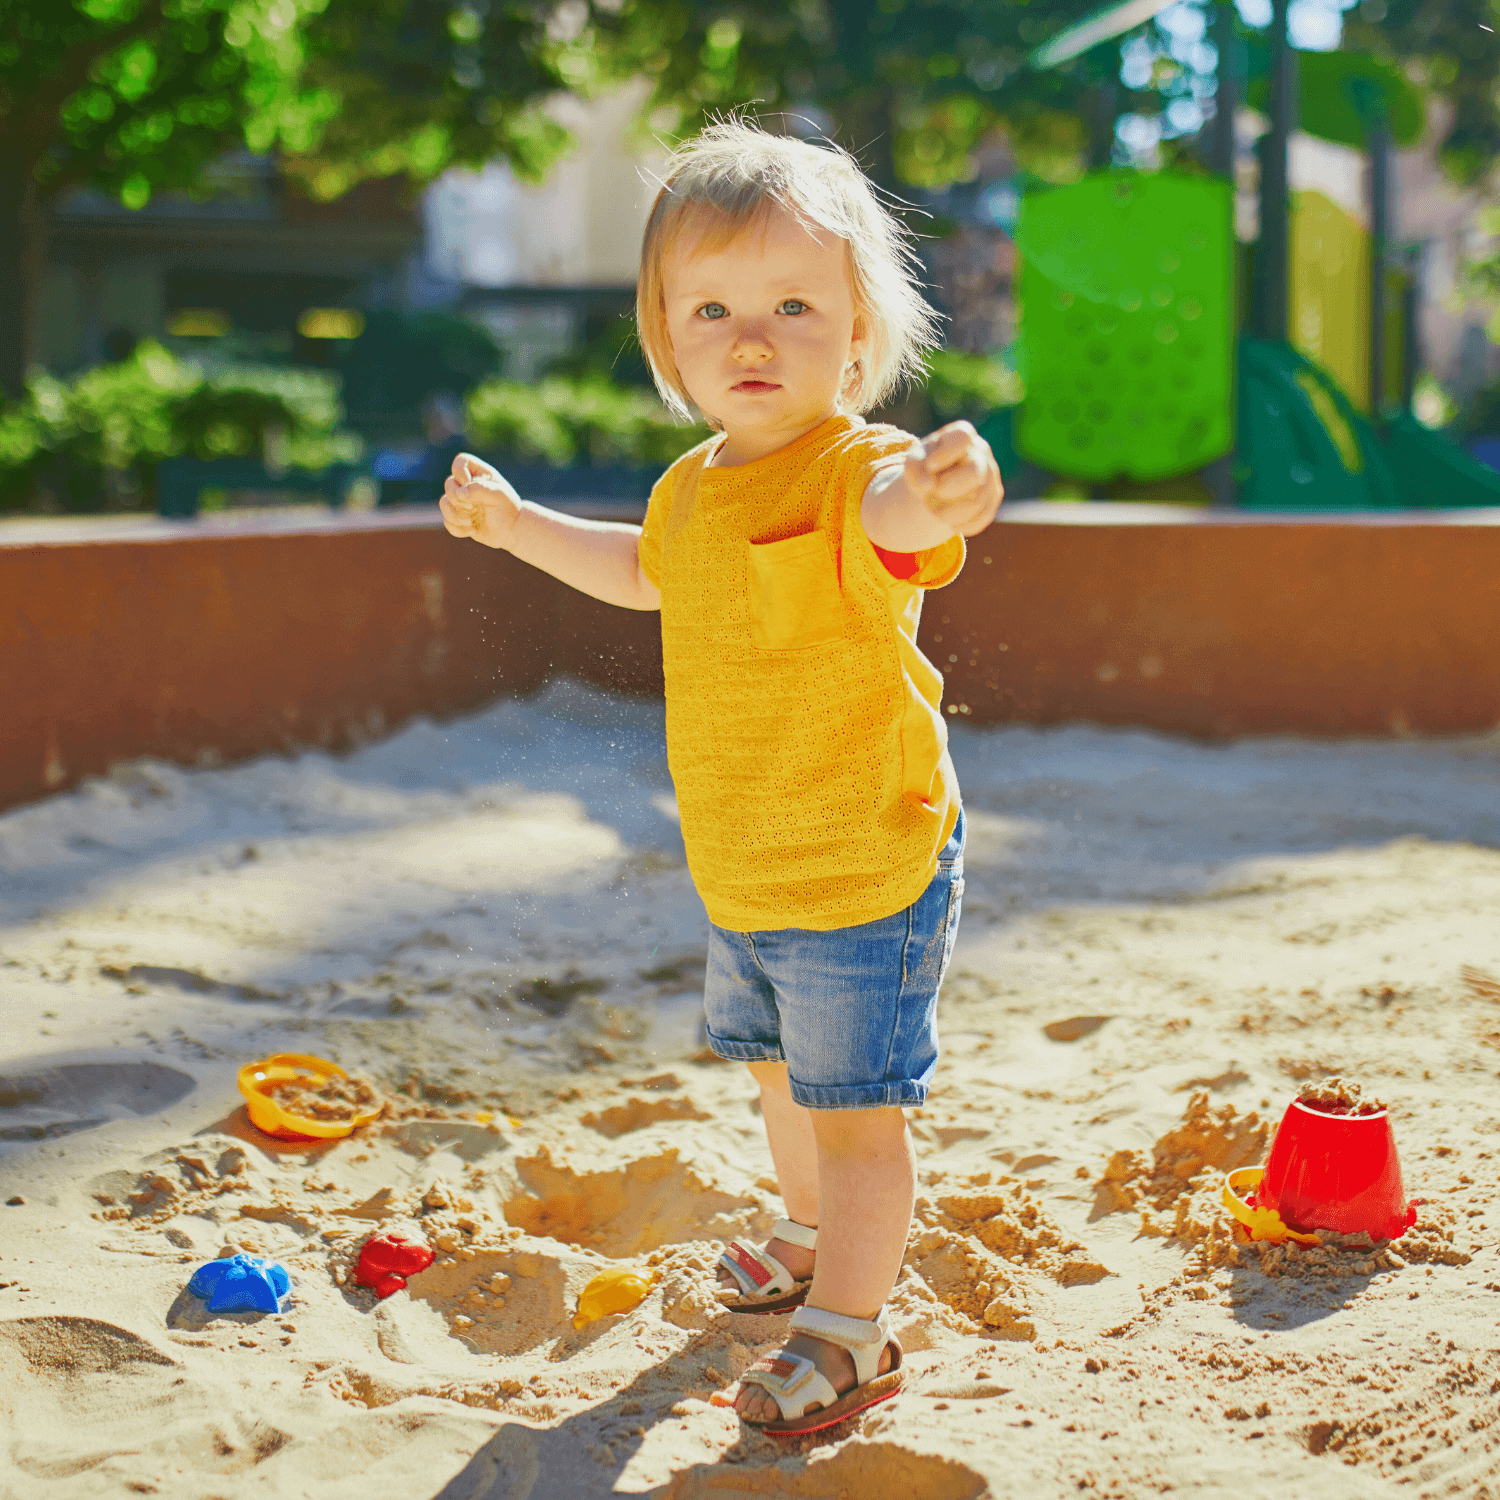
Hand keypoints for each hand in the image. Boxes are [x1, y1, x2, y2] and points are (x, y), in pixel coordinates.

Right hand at [439, 452, 523, 549]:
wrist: (511, 530)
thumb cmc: (508, 508)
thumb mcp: (499, 494)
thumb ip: (480, 489)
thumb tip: (459, 494)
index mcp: (478, 474)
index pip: (460, 462)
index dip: (460, 472)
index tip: (469, 484)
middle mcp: (467, 486)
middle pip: (449, 484)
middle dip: (457, 498)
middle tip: (473, 507)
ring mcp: (461, 502)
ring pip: (444, 503)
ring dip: (455, 515)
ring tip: (471, 522)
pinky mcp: (459, 518)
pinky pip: (447, 522)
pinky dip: (457, 528)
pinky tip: (471, 530)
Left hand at [902, 421, 1002, 536]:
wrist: (936, 485)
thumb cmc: (924, 468)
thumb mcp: (913, 464)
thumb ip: (915, 469)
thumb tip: (929, 485)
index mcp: (961, 435)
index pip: (962, 438)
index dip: (946, 453)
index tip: (930, 465)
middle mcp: (981, 451)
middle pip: (975, 472)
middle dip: (950, 489)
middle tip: (934, 494)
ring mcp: (991, 474)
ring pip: (978, 500)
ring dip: (951, 513)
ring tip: (934, 512)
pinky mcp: (994, 496)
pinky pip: (984, 515)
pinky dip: (964, 524)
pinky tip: (951, 524)